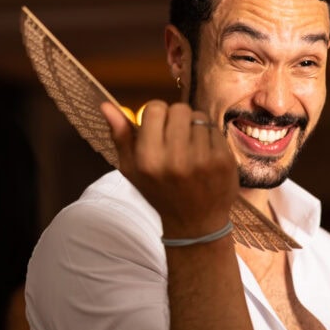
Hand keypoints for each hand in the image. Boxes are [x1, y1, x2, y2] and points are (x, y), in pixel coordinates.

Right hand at [101, 100, 238, 239]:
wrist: (195, 224)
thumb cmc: (160, 193)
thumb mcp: (133, 170)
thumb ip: (121, 136)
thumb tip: (105, 105)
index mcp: (149, 159)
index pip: (154, 108)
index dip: (157, 115)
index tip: (159, 129)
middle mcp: (176, 158)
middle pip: (179, 109)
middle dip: (177, 120)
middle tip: (177, 139)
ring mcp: (203, 159)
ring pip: (199, 117)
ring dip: (195, 128)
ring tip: (192, 150)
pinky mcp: (224, 161)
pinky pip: (215, 131)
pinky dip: (211, 139)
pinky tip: (206, 157)